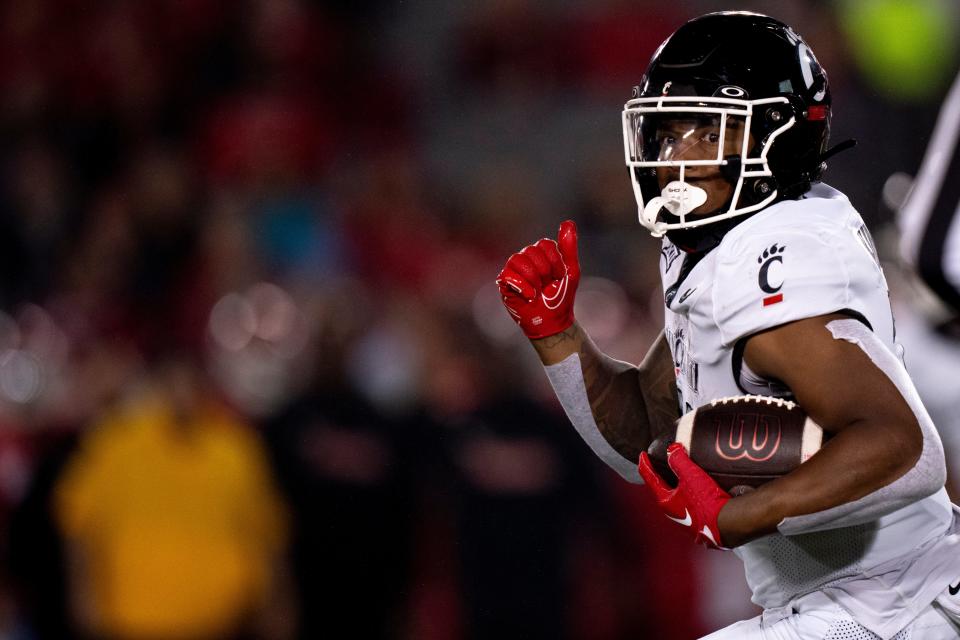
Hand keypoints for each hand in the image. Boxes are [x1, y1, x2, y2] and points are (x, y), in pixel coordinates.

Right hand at [496, 220, 580, 339]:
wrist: (553, 321)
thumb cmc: (562, 296)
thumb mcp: (571, 270)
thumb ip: (569, 247)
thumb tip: (568, 222)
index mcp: (540, 253)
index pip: (544, 244)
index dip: (555, 261)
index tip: (560, 276)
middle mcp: (525, 258)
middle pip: (530, 251)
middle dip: (544, 270)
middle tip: (548, 285)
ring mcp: (513, 271)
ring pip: (517, 260)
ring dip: (532, 277)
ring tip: (538, 290)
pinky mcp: (504, 285)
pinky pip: (507, 275)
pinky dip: (521, 286)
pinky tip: (529, 295)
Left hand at [638, 443, 730, 548]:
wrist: (730, 524)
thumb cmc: (707, 502)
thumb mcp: (691, 475)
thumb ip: (679, 460)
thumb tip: (672, 449)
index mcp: (666, 503)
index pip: (651, 479)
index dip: (646, 465)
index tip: (643, 455)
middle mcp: (675, 515)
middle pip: (664, 492)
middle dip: (662, 479)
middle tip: (661, 467)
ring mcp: (689, 522)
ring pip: (680, 501)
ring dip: (680, 489)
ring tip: (684, 479)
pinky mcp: (704, 526)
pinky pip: (695, 508)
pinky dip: (695, 498)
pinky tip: (703, 495)